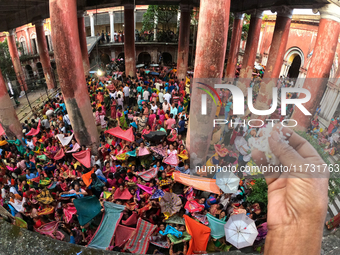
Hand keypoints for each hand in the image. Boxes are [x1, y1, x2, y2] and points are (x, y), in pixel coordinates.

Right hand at [252, 125, 328, 254]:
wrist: (295, 223)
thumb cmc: (307, 199)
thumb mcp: (301, 170)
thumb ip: (286, 152)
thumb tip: (274, 137)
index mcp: (314, 165)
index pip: (301, 145)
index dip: (289, 136)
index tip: (278, 128)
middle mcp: (300, 169)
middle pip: (287, 150)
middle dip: (276, 141)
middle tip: (265, 132)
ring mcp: (287, 176)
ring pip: (275, 157)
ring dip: (267, 149)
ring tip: (258, 140)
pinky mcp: (274, 183)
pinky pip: (266, 168)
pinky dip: (261, 160)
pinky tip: (256, 153)